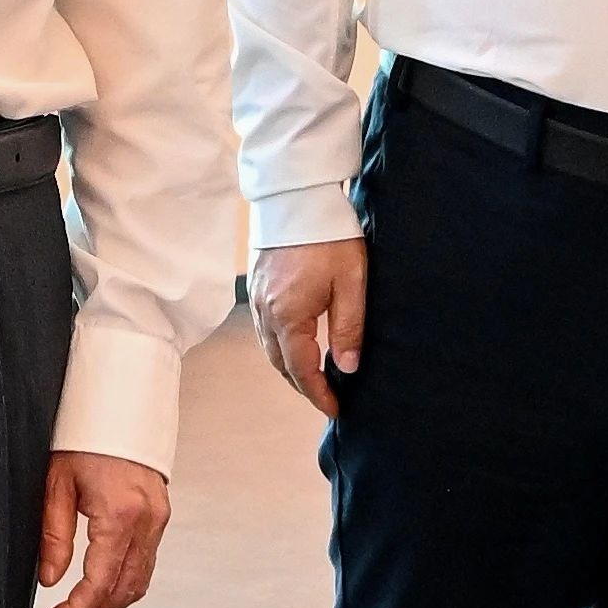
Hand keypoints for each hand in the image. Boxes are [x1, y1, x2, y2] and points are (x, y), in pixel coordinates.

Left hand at [40, 450, 171, 607]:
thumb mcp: (56, 484)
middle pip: (124, 591)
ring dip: (108, 605)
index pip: (101, 583)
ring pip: (139, 583)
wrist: (118, 404)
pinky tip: (100, 590)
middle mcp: (147, 521)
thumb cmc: (84, 436)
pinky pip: (146, 565)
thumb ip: (54, 535)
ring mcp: (158, 520)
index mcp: (120, 513)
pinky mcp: (159, 517)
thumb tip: (50, 580)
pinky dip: (123, 585)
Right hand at [252, 238, 364, 418]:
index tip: (335, 410)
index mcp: (288, 316)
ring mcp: (256, 299)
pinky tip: (296, 345)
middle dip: (303, 386)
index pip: (302, 370)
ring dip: (290, 368)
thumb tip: (348, 367)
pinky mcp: (256, 286)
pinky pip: (264, 330)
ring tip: (314, 377)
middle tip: (327, 399)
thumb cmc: (329, 236)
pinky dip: (280, 347)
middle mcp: (265, 312)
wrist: (298, 197)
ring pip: (270, 349)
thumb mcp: (351, 283)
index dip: (319, 394)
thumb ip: (349, 328)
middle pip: (281, 364)